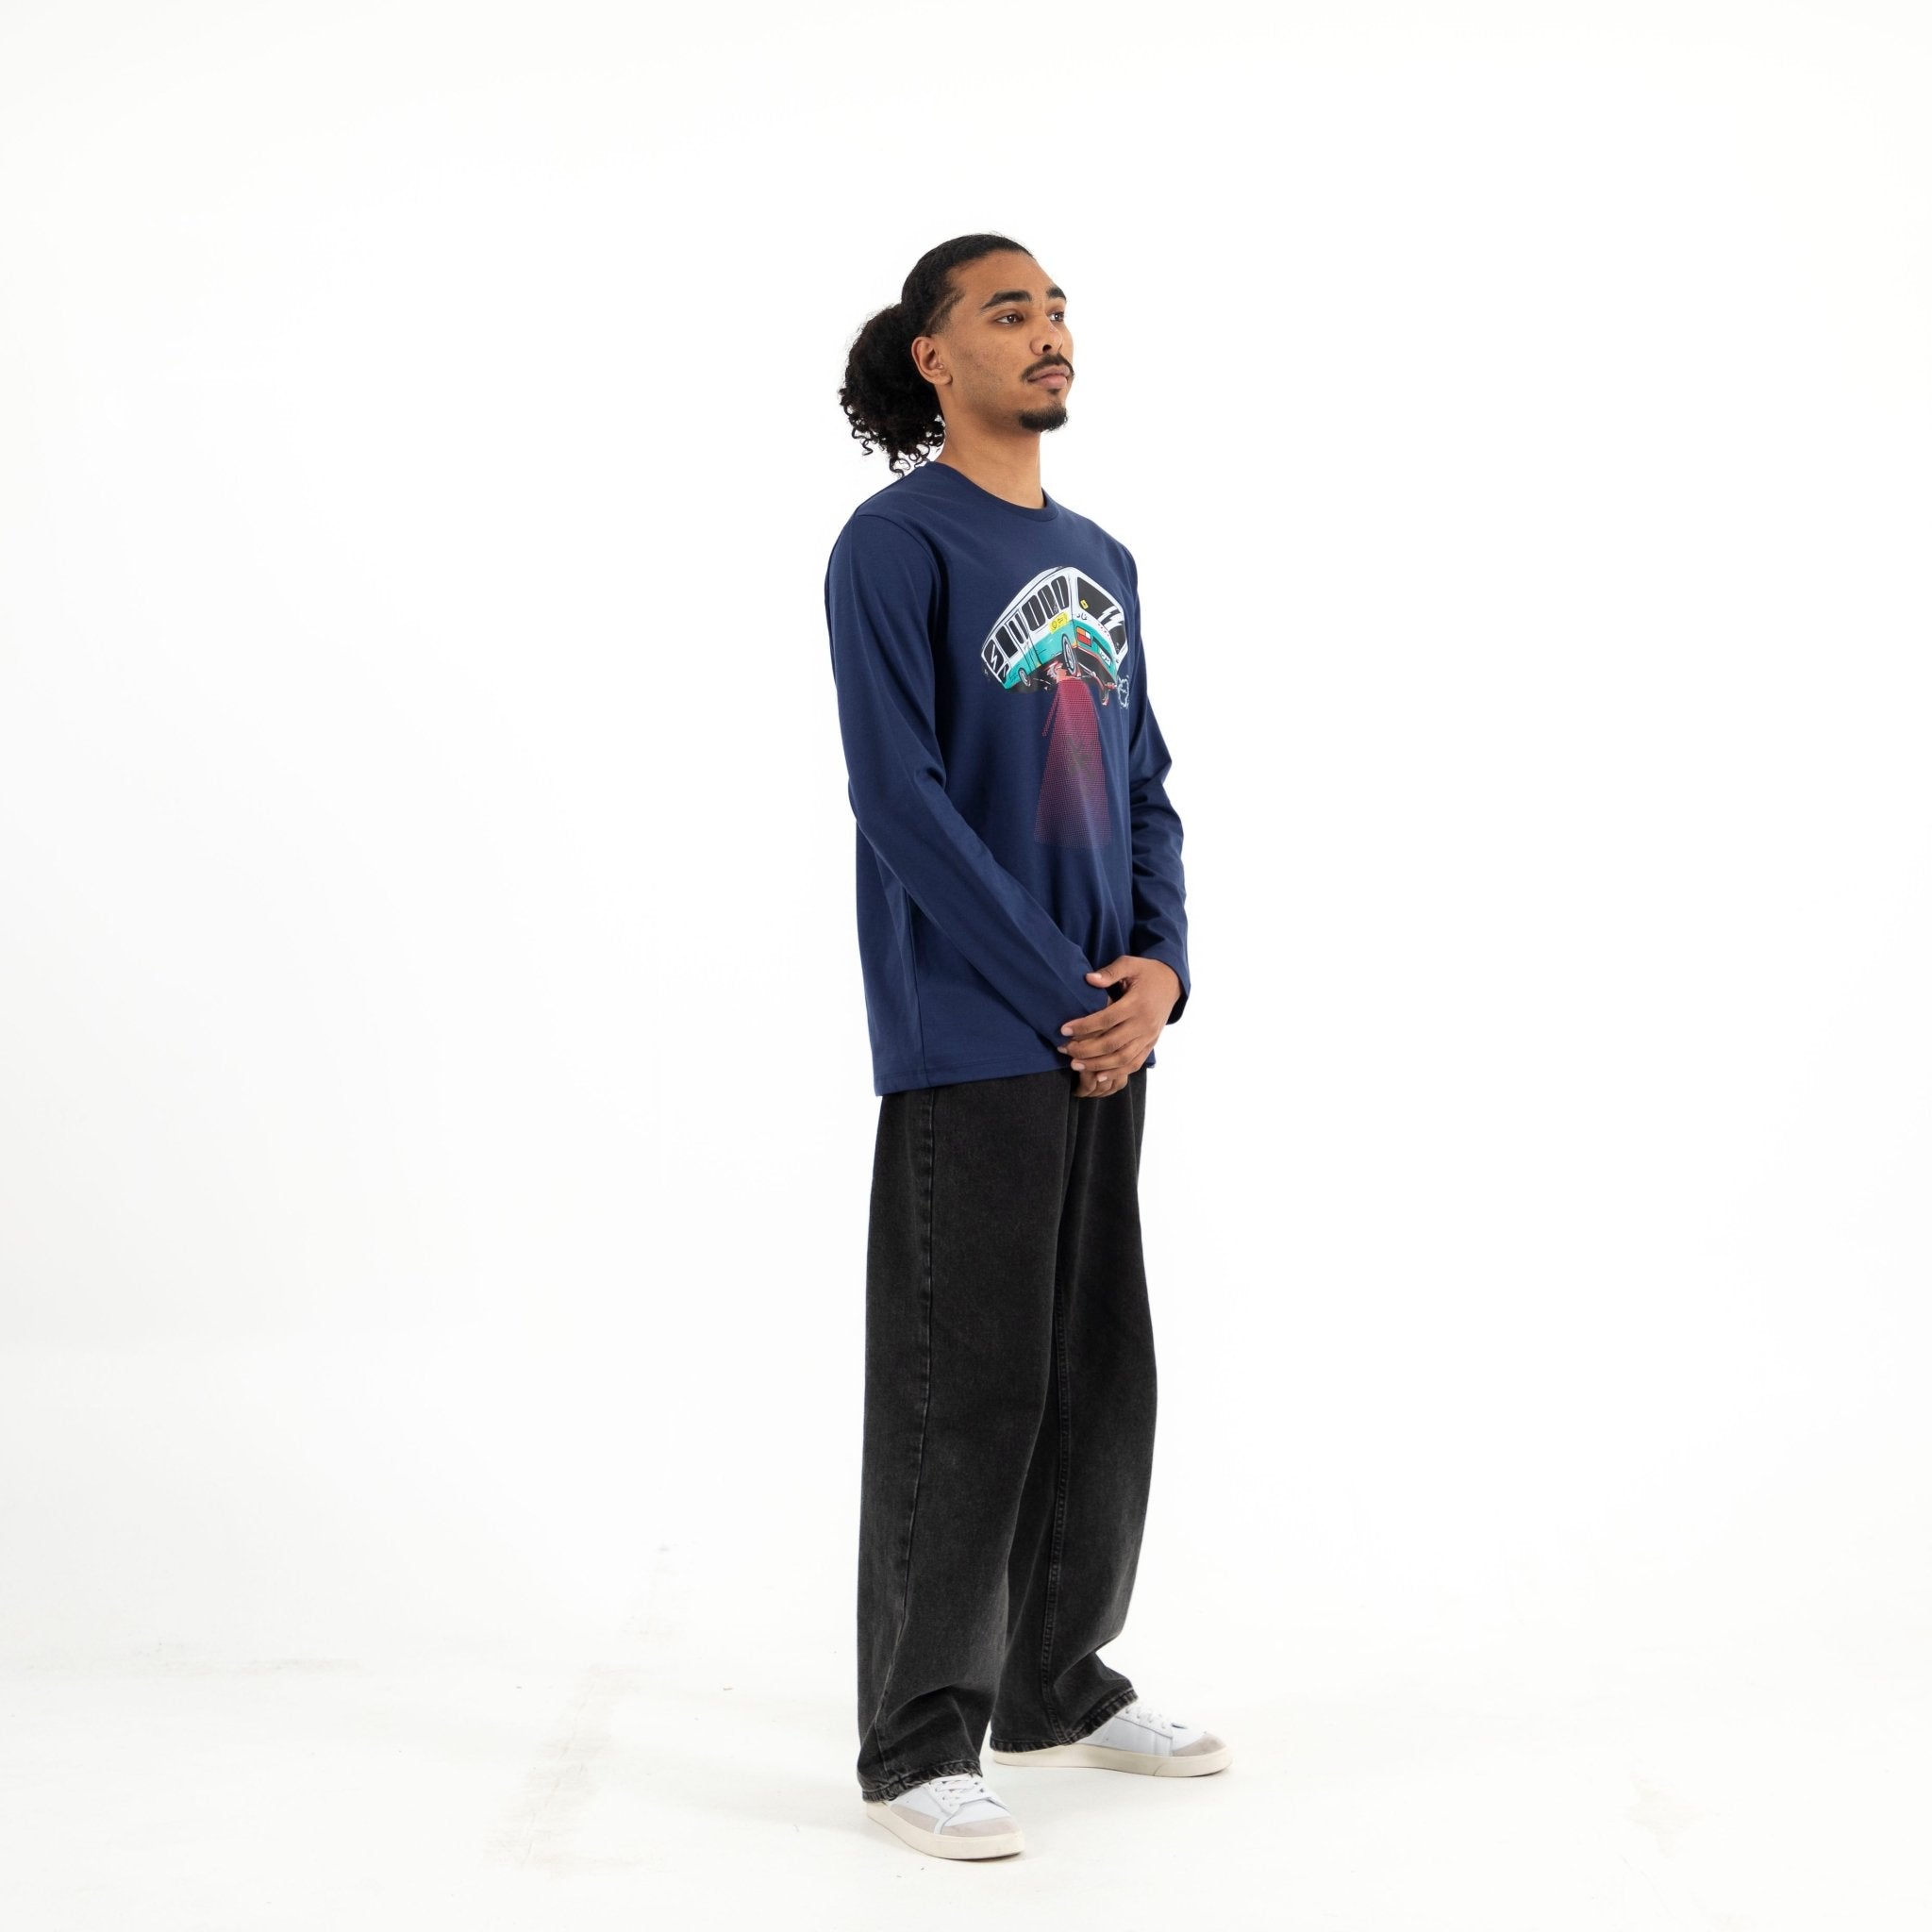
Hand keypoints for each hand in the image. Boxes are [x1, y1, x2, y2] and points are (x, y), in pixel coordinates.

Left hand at [1058, 955, 1181, 1097]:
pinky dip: (1117, 1072)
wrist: (1172, 983)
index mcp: (1137, 1003)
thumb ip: (1110, 971)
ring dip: (1097, 1065)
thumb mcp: (1130, 964)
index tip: (1064, 1030)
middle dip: (1085, 1050)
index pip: (1106, 1019)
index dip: (1084, 1026)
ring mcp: (1149, 1037)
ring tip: (1075, 1065)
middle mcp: (1144, 1023)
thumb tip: (1088, 979)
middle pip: (1112, 1043)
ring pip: (1122, 1058)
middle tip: (1064, 1050)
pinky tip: (1099, 1076)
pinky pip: (1134, 1063)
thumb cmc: (1146, 972)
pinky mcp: (1151, 1044)